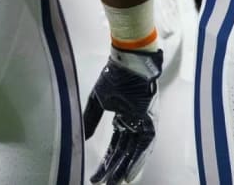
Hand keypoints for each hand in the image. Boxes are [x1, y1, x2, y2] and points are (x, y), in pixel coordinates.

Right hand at [82, 47, 162, 184]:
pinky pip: (145, 144)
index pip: (114, 146)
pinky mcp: (150, 120)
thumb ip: (91, 119)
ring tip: (117, 183)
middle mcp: (134, 124)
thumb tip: (83, 138)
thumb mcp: (98, 100)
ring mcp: (143, 123)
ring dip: (126, 168)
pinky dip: (139, 159)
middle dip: (114, 170)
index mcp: (122, 119)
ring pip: (135, 151)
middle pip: (124, 152)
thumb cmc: (114, 75)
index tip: (95, 177)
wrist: (128, 60)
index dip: (105, 162)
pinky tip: (131, 172)